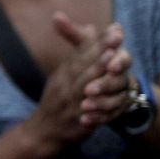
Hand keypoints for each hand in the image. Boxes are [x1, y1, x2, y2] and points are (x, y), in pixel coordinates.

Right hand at [29, 13, 129, 145]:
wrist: (42, 131)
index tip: (114, 27)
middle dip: (100, 49)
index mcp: (63, 72)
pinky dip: (96, 99)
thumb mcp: (64, 73)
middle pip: (83, 63)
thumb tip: (91, 27)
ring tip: (112, 57)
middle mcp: (64, 84)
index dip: (98, 41)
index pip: (81, 52)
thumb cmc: (57, 100)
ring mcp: (69, 100)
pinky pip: (86, 108)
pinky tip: (105, 93)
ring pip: (84, 83)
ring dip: (97, 69)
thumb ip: (80, 51)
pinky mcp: (75, 118)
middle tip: (117, 36)